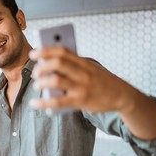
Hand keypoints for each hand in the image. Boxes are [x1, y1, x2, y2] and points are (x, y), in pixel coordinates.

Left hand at [29, 47, 155, 139]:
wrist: (122, 95)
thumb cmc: (101, 81)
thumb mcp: (91, 68)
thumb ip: (73, 67)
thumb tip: (48, 68)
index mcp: (84, 62)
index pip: (63, 51)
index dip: (46, 50)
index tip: (33, 53)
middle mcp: (82, 73)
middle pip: (58, 63)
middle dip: (42, 66)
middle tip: (35, 72)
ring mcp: (81, 87)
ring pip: (56, 81)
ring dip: (42, 82)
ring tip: (37, 85)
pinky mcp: (80, 101)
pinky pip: (57, 102)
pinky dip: (43, 103)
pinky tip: (34, 104)